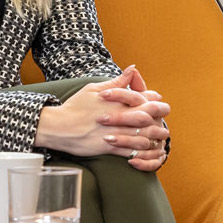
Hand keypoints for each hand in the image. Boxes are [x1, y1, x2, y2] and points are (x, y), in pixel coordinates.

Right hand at [37, 65, 171, 158]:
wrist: (58, 127)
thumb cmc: (75, 107)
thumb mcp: (94, 89)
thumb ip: (117, 82)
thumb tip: (133, 69)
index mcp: (116, 100)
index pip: (144, 98)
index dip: (155, 101)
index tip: (158, 104)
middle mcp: (118, 116)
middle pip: (148, 117)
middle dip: (160, 120)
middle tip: (164, 124)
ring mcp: (115, 132)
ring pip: (143, 136)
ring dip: (154, 138)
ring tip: (159, 139)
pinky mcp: (110, 147)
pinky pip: (132, 152)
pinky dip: (142, 153)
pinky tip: (146, 151)